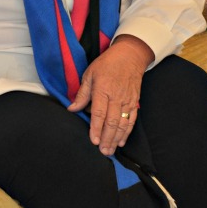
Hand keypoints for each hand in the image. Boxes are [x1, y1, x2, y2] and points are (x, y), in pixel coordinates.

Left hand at [67, 35, 153, 156]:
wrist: (130, 56)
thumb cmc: (107, 64)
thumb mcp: (89, 74)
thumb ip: (82, 94)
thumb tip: (72, 109)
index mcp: (103, 90)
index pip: (99, 113)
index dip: (96, 128)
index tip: (93, 140)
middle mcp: (116, 97)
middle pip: (112, 122)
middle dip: (107, 138)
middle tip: (103, 151)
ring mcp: (127, 100)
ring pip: (122, 124)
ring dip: (116, 139)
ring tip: (110, 150)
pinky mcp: (134, 102)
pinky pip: (131, 120)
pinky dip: (127, 132)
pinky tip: (121, 141)